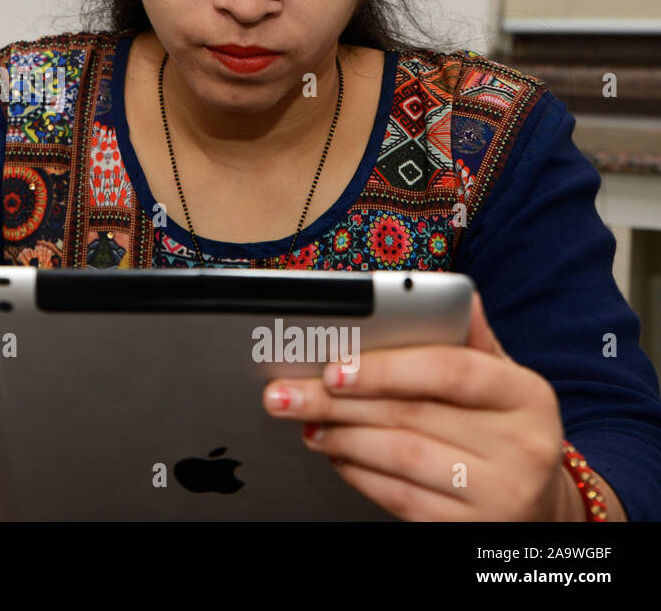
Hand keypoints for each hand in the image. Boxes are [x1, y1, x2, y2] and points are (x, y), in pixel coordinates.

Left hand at [260, 291, 579, 519]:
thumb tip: (448, 293)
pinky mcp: (470, 529)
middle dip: (335, 401)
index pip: (449, 370)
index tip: (331, 368)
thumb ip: (469, 340)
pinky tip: (335, 454)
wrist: (539, 508)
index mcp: (527, 395)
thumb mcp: (502, 383)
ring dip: (340, 436)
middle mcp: (522, 445)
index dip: (385, 368)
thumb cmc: (505, 430)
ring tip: (307, 421)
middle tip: (285, 393)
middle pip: (410, 414)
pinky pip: (398, 497)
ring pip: (399, 456)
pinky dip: (357, 473)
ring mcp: (500, 493)